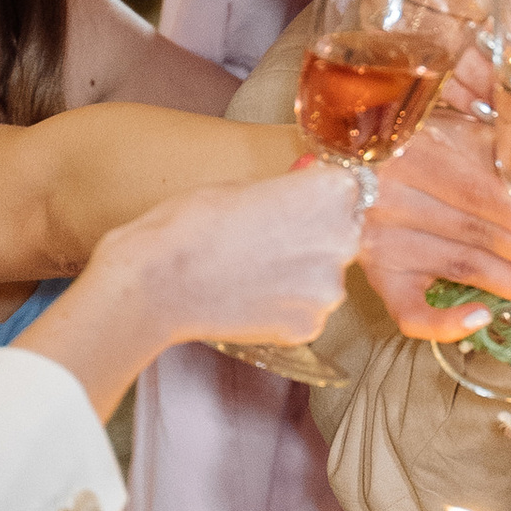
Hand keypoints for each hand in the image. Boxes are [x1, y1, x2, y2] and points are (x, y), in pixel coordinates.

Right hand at [154, 163, 364, 346]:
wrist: (160, 281)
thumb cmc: (192, 223)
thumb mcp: (247, 185)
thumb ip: (289, 190)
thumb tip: (305, 189)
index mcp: (331, 193)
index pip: (350, 190)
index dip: (320, 198)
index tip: (299, 203)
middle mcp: (343, 240)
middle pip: (343, 235)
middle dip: (315, 236)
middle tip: (269, 240)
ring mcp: (330, 288)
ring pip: (326, 276)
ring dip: (302, 274)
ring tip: (255, 272)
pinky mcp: (311, 325)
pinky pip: (309, 310)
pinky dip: (287, 306)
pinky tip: (253, 297)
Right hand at [361, 116, 510, 338]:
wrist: (344, 167)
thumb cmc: (408, 142)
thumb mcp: (448, 125)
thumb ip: (492, 143)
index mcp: (414, 153)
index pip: (481, 193)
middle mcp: (394, 198)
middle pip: (478, 232)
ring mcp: (384, 242)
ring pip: (461, 268)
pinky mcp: (379, 275)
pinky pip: (409, 311)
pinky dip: (446, 323)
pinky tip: (483, 319)